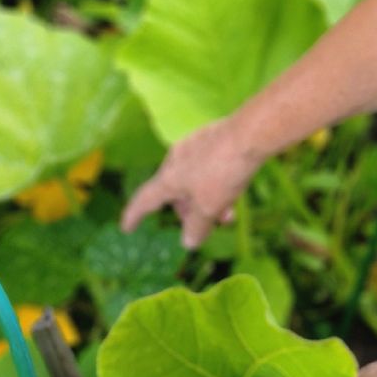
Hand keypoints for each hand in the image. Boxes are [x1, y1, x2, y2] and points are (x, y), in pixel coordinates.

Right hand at [119, 117, 262, 247]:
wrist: (250, 134)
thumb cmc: (223, 172)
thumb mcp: (210, 207)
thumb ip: (196, 228)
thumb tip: (188, 242)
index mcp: (167, 177)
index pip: (144, 201)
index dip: (134, 216)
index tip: (126, 228)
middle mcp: (175, 159)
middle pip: (175, 194)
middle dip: (190, 214)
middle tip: (211, 226)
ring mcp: (193, 146)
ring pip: (193, 182)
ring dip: (207, 201)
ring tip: (229, 214)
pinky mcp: (211, 138)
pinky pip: (206, 168)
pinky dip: (214, 185)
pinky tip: (234, 189)